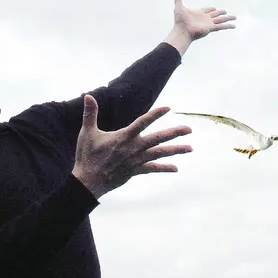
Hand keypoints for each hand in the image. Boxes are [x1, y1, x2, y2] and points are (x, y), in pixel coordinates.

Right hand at [71, 95, 192, 198]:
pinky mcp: (135, 171)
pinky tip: (175, 168)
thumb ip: (90, 113)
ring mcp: (136, 160)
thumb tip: (88, 96)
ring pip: (159, 154)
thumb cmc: (87, 156)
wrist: (87, 182)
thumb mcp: (87, 132)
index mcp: (123, 137)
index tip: (168, 108)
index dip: (155, 115)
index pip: (143, 122)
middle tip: (189, 129)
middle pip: (158, 139)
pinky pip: (152, 168)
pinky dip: (164, 168)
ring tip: (190, 148)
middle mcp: (133, 148)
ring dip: (175, 150)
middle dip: (175, 133)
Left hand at [170, 0, 236, 41]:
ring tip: (235, 17)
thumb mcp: (179, 7)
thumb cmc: (180, 21)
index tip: (214, 8)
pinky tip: (234, 26)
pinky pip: (221, 26)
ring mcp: (209, 23)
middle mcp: (205, 18)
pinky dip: (228, 26)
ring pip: (221, 19)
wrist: (182, 30)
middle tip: (225, 11)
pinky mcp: (211, 28)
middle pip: (215, 14)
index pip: (207, 10)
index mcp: (199, 13)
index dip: (211, 9)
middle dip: (220, 12)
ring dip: (228, 18)